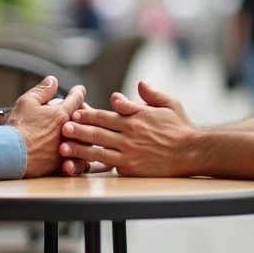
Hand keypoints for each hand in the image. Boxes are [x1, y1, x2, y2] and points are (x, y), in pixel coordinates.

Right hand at [5, 77, 86, 177]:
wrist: (10, 155)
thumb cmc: (17, 127)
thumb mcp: (27, 102)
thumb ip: (42, 91)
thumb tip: (53, 81)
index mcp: (61, 114)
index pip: (76, 98)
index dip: (78, 92)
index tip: (78, 90)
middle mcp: (69, 132)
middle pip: (84, 121)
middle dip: (83, 115)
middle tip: (81, 112)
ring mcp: (67, 150)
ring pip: (83, 142)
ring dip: (81, 137)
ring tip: (78, 136)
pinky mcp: (61, 165)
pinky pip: (76, 162)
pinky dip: (76, 158)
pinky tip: (72, 156)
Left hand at [58, 81, 197, 176]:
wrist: (192, 153)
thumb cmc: (180, 128)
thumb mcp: (169, 104)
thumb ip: (151, 94)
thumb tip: (139, 83)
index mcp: (135, 118)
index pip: (105, 115)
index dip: (88, 113)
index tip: (74, 111)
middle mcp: (129, 135)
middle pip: (97, 132)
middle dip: (77, 129)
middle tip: (61, 127)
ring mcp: (129, 154)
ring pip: (98, 150)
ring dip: (79, 149)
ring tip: (63, 148)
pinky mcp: (131, 169)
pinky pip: (109, 166)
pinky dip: (93, 165)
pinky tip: (80, 165)